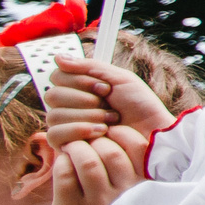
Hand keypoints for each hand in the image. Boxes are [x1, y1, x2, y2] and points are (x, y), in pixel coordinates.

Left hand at [42, 135, 143, 204]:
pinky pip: (65, 175)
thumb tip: (113, 124)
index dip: (120, 132)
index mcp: (141, 186)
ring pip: (87, 162)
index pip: (137, 147)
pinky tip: (62, 163)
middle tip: (85, 140)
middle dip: (93, 139)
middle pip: (110, 152)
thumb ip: (128, 162)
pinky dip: (61, 163)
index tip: (108, 132)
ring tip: (72, 148)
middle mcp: (123, 197)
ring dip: (76, 149)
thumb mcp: (125, 188)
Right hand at [44, 57, 168, 167]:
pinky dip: (78, 130)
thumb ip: (89, 67)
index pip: (57, 77)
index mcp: (78, 89)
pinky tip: (101, 131)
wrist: (151, 132)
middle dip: (86, 99)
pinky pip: (54, 135)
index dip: (80, 81)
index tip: (105, 87)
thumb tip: (58, 58)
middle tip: (109, 104)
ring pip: (55, 115)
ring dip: (88, 115)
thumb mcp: (120, 79)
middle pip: (53, 95)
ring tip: (110, 119)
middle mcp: (68, 106)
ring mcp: (66, 126)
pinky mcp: (67, 146)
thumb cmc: (140, 106)